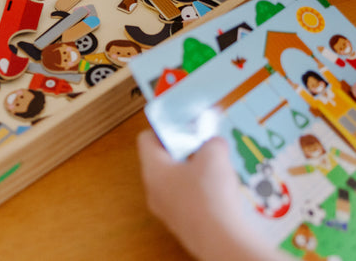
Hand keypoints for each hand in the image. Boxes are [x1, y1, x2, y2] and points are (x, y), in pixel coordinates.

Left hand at [136, 130, 285, 260]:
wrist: (222, 242)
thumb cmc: (210, 194)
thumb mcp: (214, 154)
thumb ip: (212, 141)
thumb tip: (214, 142)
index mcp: (152, 169)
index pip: (146, 138)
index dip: (166, 128)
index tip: (185, 127)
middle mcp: (153, 190)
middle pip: (163, 160)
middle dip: (185, 150)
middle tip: (204, 146)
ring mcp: (167, 210)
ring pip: (177, 181)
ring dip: (196, 172)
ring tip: (216, 169)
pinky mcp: (184, 225)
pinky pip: (188, 200)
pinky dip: (202, 193)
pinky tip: (221, 193)